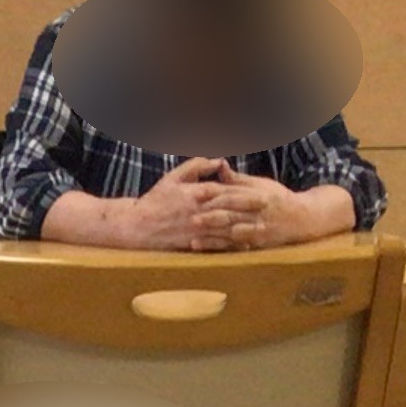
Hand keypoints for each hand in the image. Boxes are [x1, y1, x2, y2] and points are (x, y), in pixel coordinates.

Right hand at [113, 158, 250, 250]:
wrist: (137, 226)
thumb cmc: (155, 199)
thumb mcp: (174, 176)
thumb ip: (197, 166)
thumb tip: (219, 160)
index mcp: (196, 193)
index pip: (225, 191)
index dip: (246, 193)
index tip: (263, 193)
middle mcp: (198, 211)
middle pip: (230, 209)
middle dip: (250, 209)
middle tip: (269, 209)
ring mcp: (196, 229)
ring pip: (225, 228)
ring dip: (245, 229)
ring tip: (262, 229)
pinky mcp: (191, 243)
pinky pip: (215, 245)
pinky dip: (230, 246)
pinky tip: (243, 246)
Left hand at [195, 174, 355, 248]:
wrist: (303, 218)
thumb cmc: (278, 199)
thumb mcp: (261, 184)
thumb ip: (239, 180)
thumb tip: (220, 166)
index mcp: (257, 193)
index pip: (232, 192)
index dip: (213, 192)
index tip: (195, 191)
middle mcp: (258, 211)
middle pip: (231, 212)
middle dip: (210, 214)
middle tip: (190, 216)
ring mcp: (258, 229)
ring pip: (231, 231)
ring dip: (212, 234)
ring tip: (193, 235)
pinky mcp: (256, 244)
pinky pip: (234, 246)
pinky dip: (218, 246)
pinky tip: (202, 246)